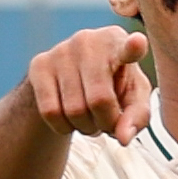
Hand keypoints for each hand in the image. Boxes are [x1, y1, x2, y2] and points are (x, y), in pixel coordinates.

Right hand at [28, 26, 152, 145]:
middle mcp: (88, 40)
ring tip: (90, 118)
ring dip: (86, 128)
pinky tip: (70, 119)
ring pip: (74, 111)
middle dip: (106, 124)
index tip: (138, 43)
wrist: (71, 77)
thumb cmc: (114, 86)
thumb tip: (123, 138)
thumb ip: (137, 117)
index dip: (133, 48)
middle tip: (106, 123)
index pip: (128, 48)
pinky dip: (63, 127)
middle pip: (100, 101)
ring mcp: (61, 50)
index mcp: (118, 42)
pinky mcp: (39, 65)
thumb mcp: (134, 99)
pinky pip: (50, 112)